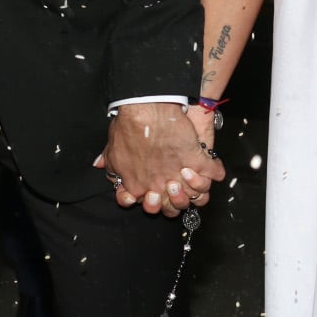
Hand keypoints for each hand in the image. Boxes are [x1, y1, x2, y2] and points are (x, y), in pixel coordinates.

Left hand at [96, 102, 224, 217]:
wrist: (147, 108)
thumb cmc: (127, 127)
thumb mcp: (113, 149)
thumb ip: (111, 164)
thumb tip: (101, 167)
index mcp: (139, 186)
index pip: (150, 208)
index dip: (153, 204)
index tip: (152, 193)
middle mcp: (160, 186)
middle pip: (174, 209)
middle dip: (174, 201)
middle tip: (172, 185)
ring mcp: (180, 175)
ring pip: (196, 198)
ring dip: (195, 190)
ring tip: (190, 174)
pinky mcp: (197, 159)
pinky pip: (213, 173)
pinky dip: (215, 171)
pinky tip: (213, 166)